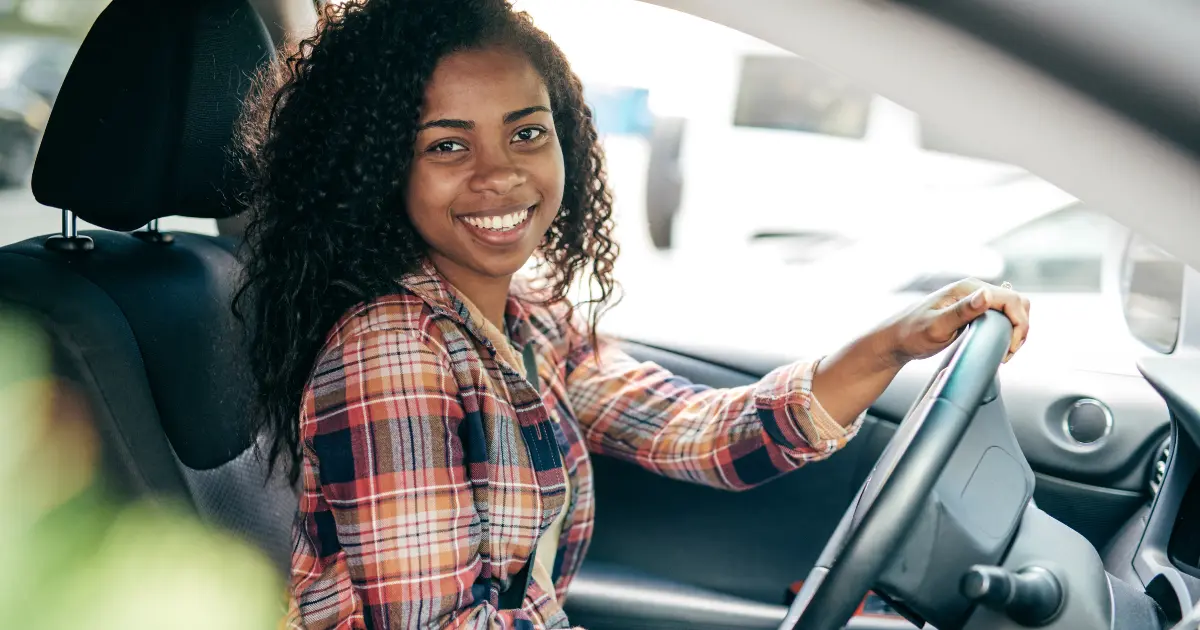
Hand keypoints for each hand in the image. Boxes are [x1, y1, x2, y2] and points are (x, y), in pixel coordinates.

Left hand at [878, 278, 1030, 365]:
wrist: (896, 340)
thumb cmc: (911, 334)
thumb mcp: (936, 326)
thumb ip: (962, 312)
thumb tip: (985, 295)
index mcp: (968, 289)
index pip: (1011, 299)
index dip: (1019, 324)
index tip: (1010, 347)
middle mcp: (973, 291)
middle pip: (1017, 302)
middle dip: (1020, 327)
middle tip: (1008, 352)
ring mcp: (974, 301)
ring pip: (1012, 310)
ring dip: (1015, 330)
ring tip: (1004, 352)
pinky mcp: (973, 313)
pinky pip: (1001, 317)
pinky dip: (1007, 331)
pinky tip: (998, 346)